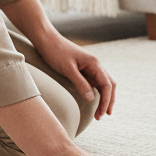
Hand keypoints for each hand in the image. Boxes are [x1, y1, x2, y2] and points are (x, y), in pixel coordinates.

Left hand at [0, 0, 114, 118]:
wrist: (46, 39)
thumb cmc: (55, 52)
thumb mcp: (68, 69)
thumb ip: (81, 84)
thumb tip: (92, 99)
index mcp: (94, 63)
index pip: (107, 85)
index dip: (106, 100)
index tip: (102, 113)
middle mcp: (95, 64)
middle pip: (109, 85)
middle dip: (108, 101)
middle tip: (102, 116)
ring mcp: (90, 67)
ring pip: (103, 84)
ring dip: (104, 98)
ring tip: (99, 112)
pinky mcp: (83, 69)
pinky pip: (94, 82)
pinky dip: (97, 93)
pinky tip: (93, 101)